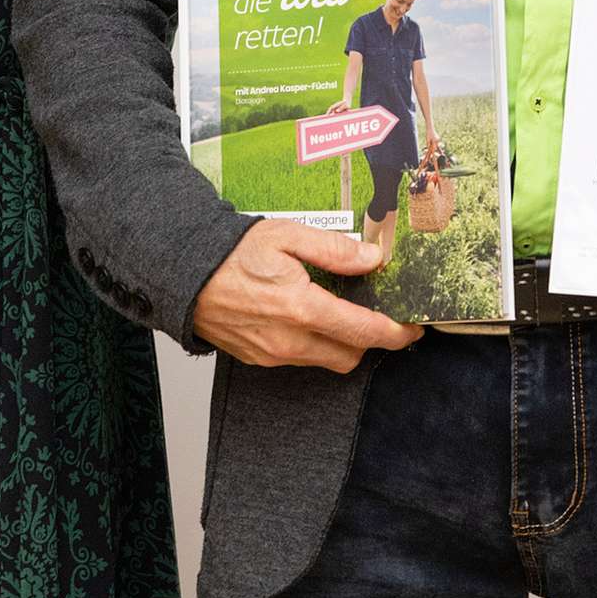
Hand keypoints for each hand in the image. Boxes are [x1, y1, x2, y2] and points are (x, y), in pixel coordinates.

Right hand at [192, 218, 424, 370]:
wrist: (184, 274)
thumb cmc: (231, 253)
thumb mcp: (287, 236)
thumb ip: (334, 250)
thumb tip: (372, 258)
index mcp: (302, 308)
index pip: (365, 332)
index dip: (397, 333)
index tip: (412, 327)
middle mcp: (290, 340)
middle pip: (351, 356)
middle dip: (369, 340)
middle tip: (375, 314)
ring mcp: (274, 355)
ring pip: (327, 361)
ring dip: (341, 343)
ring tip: (338, 311)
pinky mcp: (260, 360)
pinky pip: (300, 359)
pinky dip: (313, 344)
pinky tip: (306, 317)